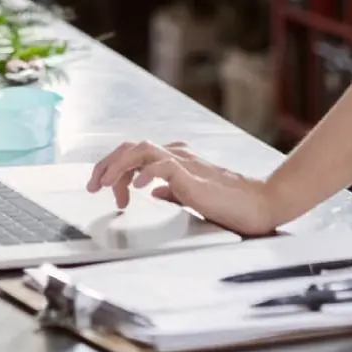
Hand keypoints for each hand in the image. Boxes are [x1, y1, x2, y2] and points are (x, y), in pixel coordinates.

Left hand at [86, 140, 278, 236]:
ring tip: (104, 185)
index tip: (106, 192)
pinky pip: (164, 166)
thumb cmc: (230, 203)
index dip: (116, 170)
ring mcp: (185, 162)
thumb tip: (151, 191)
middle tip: (92, 185)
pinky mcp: (194, 176)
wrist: (260, 204)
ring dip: (118, 166)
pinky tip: (136, 190)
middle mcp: (177, 155)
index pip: (135, 154)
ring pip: (142, 150)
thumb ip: (171, 190)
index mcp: (176, 159)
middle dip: (107, 163)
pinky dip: (146, 174)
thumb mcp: (191, 197)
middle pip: (132, 147)